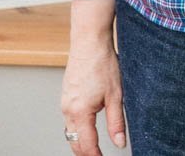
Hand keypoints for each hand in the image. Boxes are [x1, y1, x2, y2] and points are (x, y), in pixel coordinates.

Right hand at [61, 36, 126, 154]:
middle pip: (74, 142)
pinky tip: (87, 126)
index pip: (86, 145)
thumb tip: (120, 143)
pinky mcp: (66, 94)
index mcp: (80, 112)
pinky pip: (68, 118)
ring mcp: (65, 101)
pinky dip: (77, 127)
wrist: (89, 40)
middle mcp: (68, 109)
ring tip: (94, 147)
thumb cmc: (102, 63)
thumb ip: (116, 123)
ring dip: (80, 141)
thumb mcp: (116, 95)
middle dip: (85, 153)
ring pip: (70, 131)